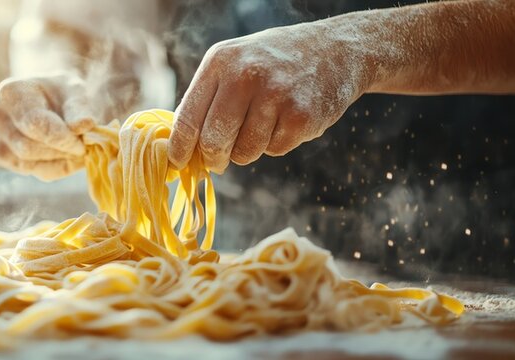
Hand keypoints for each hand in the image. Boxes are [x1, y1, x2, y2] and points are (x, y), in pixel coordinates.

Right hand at [0, 74, 101, 180]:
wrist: (47, 97)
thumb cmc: (61, 92)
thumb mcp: (74, 90)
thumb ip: (79, 107)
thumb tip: (85, 124)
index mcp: (12, 92)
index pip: (34, 125)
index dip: (61, 139)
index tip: (83, 143)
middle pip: (29, 148)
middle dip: (61, 152)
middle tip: (84, 147)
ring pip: (30, 164)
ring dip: (60, 161)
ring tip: (77, 149)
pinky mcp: (1, 157)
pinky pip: (32, 171)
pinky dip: (55, 168)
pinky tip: (67, 156)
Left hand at [167, 21, 375, 172]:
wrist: (336, 49)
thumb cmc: (274, 63)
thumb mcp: (235, 62)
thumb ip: (208, 98)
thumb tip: (181, 145)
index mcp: (221, 61)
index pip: (188, 117)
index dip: (180, 148)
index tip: (178, 163)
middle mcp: (245, 75)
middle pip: (213, 141)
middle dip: (213, 158)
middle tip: (217, 162)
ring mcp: (275, 95)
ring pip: (244, 152)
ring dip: (248, 150)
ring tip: (262, 124)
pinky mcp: (301, 115)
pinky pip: (274, 150)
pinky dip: (276, 143)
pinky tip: (287, 119)